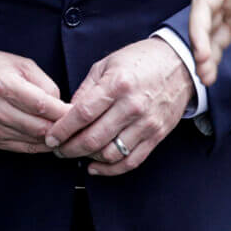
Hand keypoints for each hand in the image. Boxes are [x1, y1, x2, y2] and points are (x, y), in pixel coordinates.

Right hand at [0, 48, 67, 152]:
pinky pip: (23, 148)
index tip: (79, 112)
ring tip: (65, 131)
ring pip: (34, 141)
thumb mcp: (19, 63)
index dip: (65, 112)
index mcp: (2, 84)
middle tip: (76, 124)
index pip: (43, 106)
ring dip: (53, 138)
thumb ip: (44, 83)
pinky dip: (39, 145)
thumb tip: (61, 105)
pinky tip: (48, 137)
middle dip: (62, 128)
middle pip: (40, 127)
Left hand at [43, 38, 193, 174]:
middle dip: (70, 148)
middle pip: (94, 138)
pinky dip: (111, 169)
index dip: (63, 129)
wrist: (179, 64)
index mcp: (117, 84)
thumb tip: (67, 112)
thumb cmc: (140, 61)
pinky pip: (132, 160)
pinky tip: (95, 166)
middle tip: (58, 150)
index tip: (51, 137)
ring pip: (111, 153)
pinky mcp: (157, 135)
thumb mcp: (107, 64)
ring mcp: (146, 123)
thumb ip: (86, 89)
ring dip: (88, 158)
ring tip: (76, 154)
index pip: (83, 114)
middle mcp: (132, 106)